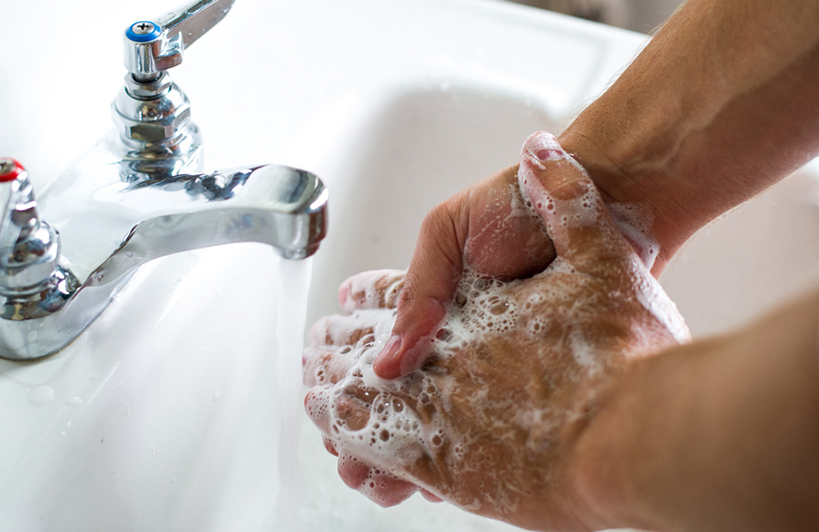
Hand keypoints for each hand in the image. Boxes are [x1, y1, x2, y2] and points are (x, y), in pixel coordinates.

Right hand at [303, 133, 689, 529]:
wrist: (612, 201)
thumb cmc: (528, 202)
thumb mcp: (450, 230)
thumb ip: (420, 286)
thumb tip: (390, 357)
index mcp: (434, 292)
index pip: (380, 339)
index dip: (349, 369)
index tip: (323, 396)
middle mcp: (463, 326)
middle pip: (408, 385)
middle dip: (372, 418)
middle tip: (342, 449)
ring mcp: (500, 351)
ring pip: (448, 409)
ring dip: (411, 440)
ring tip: (376, 470)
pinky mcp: (537, 370)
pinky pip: (496, 416)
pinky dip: (466, 443)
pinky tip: (442, 467)